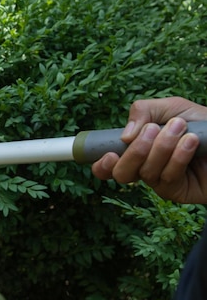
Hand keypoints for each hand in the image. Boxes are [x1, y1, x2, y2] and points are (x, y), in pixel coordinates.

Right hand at [92, 97, 206, 202]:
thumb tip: (125, 136)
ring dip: (162, 148)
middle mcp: (145, 168)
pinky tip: (191, 142)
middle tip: (154, 130)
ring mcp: (160, 182)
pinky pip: (167, 177)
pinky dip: (178, 156)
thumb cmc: (201, 124)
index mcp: (137, 150)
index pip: (109, 166)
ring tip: (181, 128)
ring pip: (146, 172)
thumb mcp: (171, 108)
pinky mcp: (177, 191)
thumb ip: (143, 111)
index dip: (102, 165)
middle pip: (122, 173)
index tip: (110, 154)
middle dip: (135, 151)